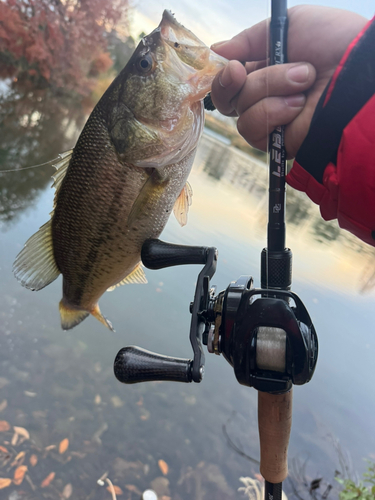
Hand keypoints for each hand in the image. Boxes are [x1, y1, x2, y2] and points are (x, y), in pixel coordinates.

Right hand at [210, 6, 367, 157]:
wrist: (357, 74)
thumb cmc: (333, 43)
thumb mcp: (288, 26)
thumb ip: (248, 39)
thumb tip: (216, 50)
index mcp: (265, 69)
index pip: (229, 79)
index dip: (223, 74)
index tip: (232, 66)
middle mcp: (265, 95)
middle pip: (227, 98)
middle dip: (233, 82)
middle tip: (242, 72)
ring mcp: (271, 119)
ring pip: (241, 111)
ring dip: (269, 90)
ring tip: (303, 83)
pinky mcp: (277, 141)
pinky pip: (252, 129)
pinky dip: (273, 112)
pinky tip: (298, 106)